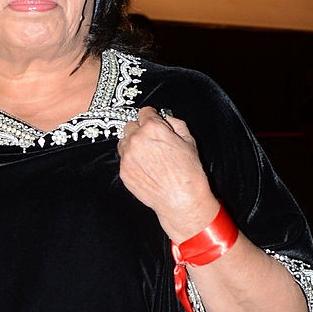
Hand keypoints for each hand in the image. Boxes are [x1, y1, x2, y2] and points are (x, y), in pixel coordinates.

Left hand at [117, 106, 218, 241]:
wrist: (180, 199)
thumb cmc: (187, 172)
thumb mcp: (189, 141)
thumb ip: (175, 124)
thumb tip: (166, 119)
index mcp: (152, 128)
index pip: (144, 112)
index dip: (151, 116)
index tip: (152, 120)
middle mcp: (136, 140)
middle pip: (131, 126)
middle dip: (140, 130)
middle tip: (151, 141)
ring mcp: (127, 157)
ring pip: (124, 142)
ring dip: (133, 144)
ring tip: (148, 156)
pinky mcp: (123, 172)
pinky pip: (124, 160)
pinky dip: (132, 161)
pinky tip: (145, 168)